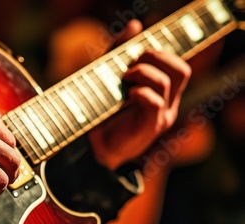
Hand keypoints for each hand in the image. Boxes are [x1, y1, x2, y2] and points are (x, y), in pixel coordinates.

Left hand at [88, 20, 191, 169]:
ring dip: (143, 72)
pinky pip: (155, 102)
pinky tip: (128, 94)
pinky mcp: (149, 128)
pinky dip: (141, 92)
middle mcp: (167, 103)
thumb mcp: (109, 76)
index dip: (161, 52)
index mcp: (163, 92)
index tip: (137, 52)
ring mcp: (161, 116)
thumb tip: (135, 24)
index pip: (177, 64)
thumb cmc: (103, 112)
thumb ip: (119, 52)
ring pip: (166, 82)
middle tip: (130, 65)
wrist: (95, 148)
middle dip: (154, 57)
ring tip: (124, 78)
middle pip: (180, 69)